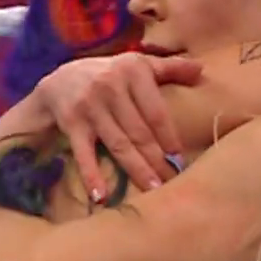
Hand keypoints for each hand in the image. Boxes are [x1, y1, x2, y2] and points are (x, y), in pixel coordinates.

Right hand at [31, 53, 203, 198]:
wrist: (59, 80)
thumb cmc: (108, 75)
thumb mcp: (137, 64)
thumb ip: (169, 68)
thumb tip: (201, 69)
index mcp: (132, 72)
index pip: (156, 111)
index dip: (169, 137)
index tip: (181, 159)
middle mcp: (110, 87)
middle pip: (139, 132)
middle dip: (157, 159)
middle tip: (173, 182)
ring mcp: (90, 107)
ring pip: (118, 144)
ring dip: (136, 169)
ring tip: (153, 190)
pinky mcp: (72, 124)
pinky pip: (84, 153)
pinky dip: (91, 175)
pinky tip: (101, 196)